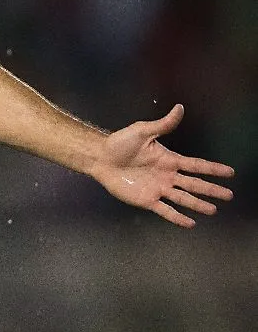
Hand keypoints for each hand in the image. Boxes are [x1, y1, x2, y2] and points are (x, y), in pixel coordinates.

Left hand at [91, 104, 234, 227]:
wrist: (100, 157)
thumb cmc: (120, 143)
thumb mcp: (142, 131)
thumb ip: (163, 124)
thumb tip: (179, 107)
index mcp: (169, 160)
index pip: (196, 165)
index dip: (213, 169)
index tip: (230, 172)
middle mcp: (167, 176)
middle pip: (194, 184)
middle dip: (211, 190)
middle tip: (229, 195)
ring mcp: (158, 189)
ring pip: (183, 198)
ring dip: (198, 204)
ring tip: (213, 210)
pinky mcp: (146, 200)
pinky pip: (165, 210)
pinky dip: (177, 217)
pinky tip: (190, 223)